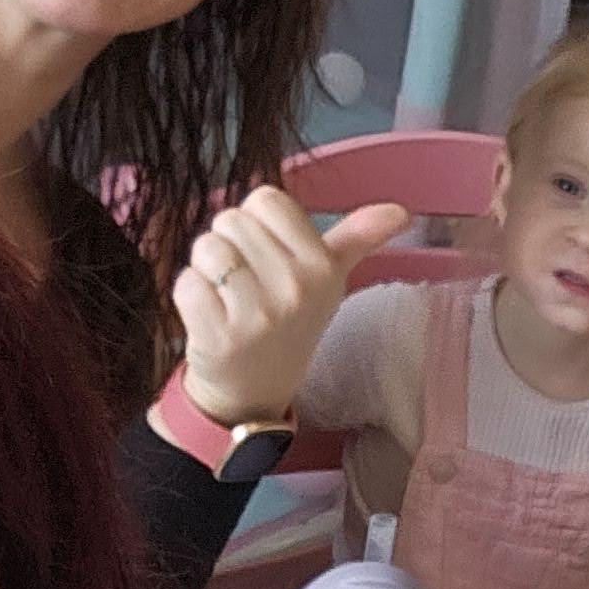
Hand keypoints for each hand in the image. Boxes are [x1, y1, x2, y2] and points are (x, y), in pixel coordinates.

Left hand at [170, 188, 411, 428]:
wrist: (256, 389)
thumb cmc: (288, 321)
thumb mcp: (329, 279)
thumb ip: (358, 238)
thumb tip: (402, 210)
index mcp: (322, 265)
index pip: (265, 199)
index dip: (257, 223)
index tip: (267, 257)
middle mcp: (296, 287)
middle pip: (231, 219)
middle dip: (229, 245)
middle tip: (245, 284)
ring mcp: (259, 314)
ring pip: (207, 248)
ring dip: (205, 270)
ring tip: (226, 299)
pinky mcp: (220, 334)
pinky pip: (186, 282)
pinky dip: (189, 296)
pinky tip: (211, 317)